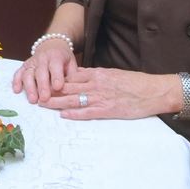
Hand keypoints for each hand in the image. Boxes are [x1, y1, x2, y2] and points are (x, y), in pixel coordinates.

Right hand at [12, 40, 77, 103]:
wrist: (52, 44)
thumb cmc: (63, 57)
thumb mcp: (72, 63)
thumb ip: (72, 76)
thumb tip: (73, 89)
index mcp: (56, 56)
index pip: (55, 66)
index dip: (56, 77)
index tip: (58, 87)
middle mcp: (42, 58)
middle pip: (40, 72)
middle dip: (42, 86)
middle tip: (44, 99)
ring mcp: (32, 62)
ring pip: (28, 74)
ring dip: (29, 87)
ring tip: (33, 100)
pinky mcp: (25, 66)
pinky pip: (18, 73)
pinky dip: (16, 81)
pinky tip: (17, 90)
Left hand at [41, 67, 176, 119]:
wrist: (155, 91)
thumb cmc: (136, 83)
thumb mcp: (113, 74)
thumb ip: (96, 76)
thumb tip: (81, 76)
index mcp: (98, 73)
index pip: (71, 76)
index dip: (55, 79)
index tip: (43, 82)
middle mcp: (96, 84)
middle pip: (67, 87)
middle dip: (49, 90)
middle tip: (35, 93)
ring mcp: (102, 97)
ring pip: (73, 99)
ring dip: (56, 102)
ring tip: (41, 104)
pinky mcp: (108, 110)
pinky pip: (88, 112)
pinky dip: (75, 113)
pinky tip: (63, 115)